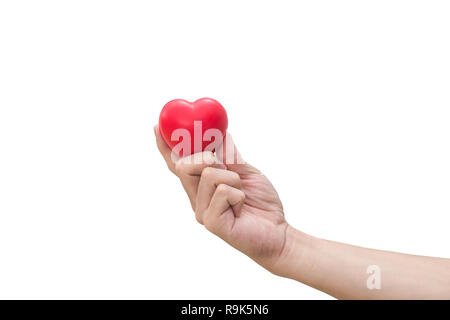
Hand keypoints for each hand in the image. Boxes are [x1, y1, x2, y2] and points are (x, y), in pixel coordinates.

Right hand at [154, 126, 288, 271]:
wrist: (277, 231)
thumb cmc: (260, 202)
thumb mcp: (244, 171)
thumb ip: (228, 156)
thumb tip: (218, 133)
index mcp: (201, 185)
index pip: (179, 164)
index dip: (166, 147)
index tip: (156, 126)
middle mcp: (196, 198)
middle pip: (184, 166)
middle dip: (204, 157)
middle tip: (220, 162)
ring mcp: (201, 211)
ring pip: (208, 175)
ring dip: (234, 178)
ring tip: (242, 193)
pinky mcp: (211, 222)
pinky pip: (223, 191)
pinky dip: (239, 193)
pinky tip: (242, 208)